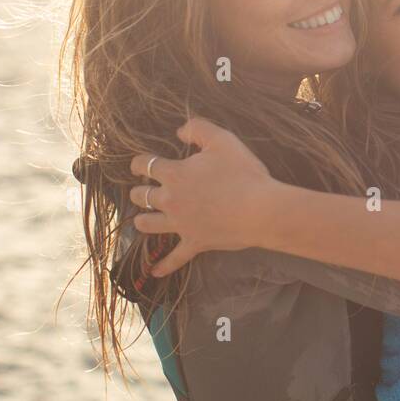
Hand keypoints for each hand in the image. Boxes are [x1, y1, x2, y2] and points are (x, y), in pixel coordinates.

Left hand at [127, 117, 275, 276]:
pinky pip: (175, 258)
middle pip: (142, 196)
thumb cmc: (244, 172)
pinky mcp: (195, 242)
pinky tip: (154, 272)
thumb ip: (198, 128)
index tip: (139, 163)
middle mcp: (171, 199)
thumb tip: (179, 131)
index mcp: (174, 174)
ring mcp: (181, 224)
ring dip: (142, 220)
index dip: (139, 162)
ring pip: (148, 224)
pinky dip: (164, 266)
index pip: (145, 165)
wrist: (261, 209)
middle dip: (139, 191)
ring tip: (142, 219)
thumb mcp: (223, 139)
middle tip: (143, 189)